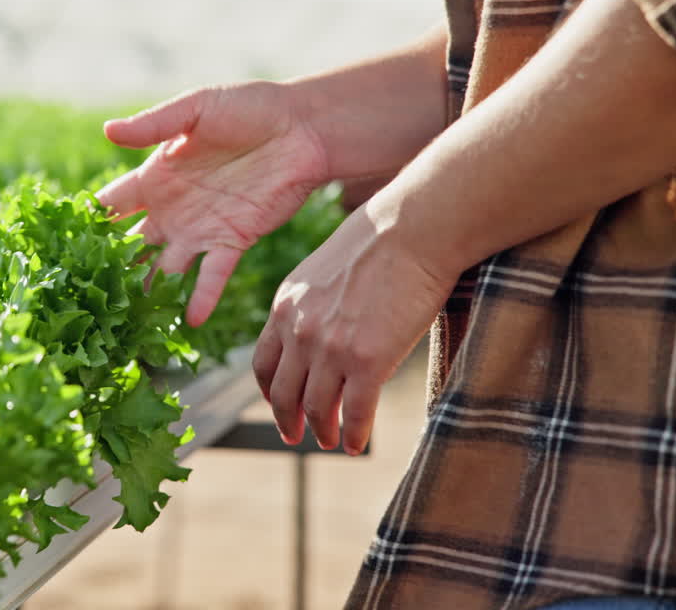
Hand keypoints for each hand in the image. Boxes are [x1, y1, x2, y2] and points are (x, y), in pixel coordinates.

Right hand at [95, 83, 329, 326]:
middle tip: (84, 294)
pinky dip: (200, 297)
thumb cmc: (249, 108)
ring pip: (164, 269)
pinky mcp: (232, 241)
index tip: (60, 246)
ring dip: (148, 292)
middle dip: (109, 269)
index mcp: (155, 178)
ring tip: (127, 319)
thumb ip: (153, 125)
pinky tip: (188, 320)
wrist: (303, 128)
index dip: (88, 223)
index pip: (111, 205)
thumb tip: (107, 131)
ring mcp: (200, 229)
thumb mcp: (196, 108)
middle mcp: (171, 209)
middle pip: (131, 246)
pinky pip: (211, 276)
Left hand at [250, 207, 455, 454]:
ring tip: (330, 441)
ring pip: (316, 408)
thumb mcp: (324, 271)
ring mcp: (330, 349)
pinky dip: (352, 435)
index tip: (278, 404)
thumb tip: (320, 331)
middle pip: (283, 393)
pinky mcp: (367, 361)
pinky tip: (355, 445)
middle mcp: (299, 331)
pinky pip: (353, 413)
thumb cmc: (379, 242)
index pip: (262, 362)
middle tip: (296, 435)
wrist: (413, 229)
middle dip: (288, 420)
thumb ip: (312, 305)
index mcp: (284, 307)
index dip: (268, 391)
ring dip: (322, 431)